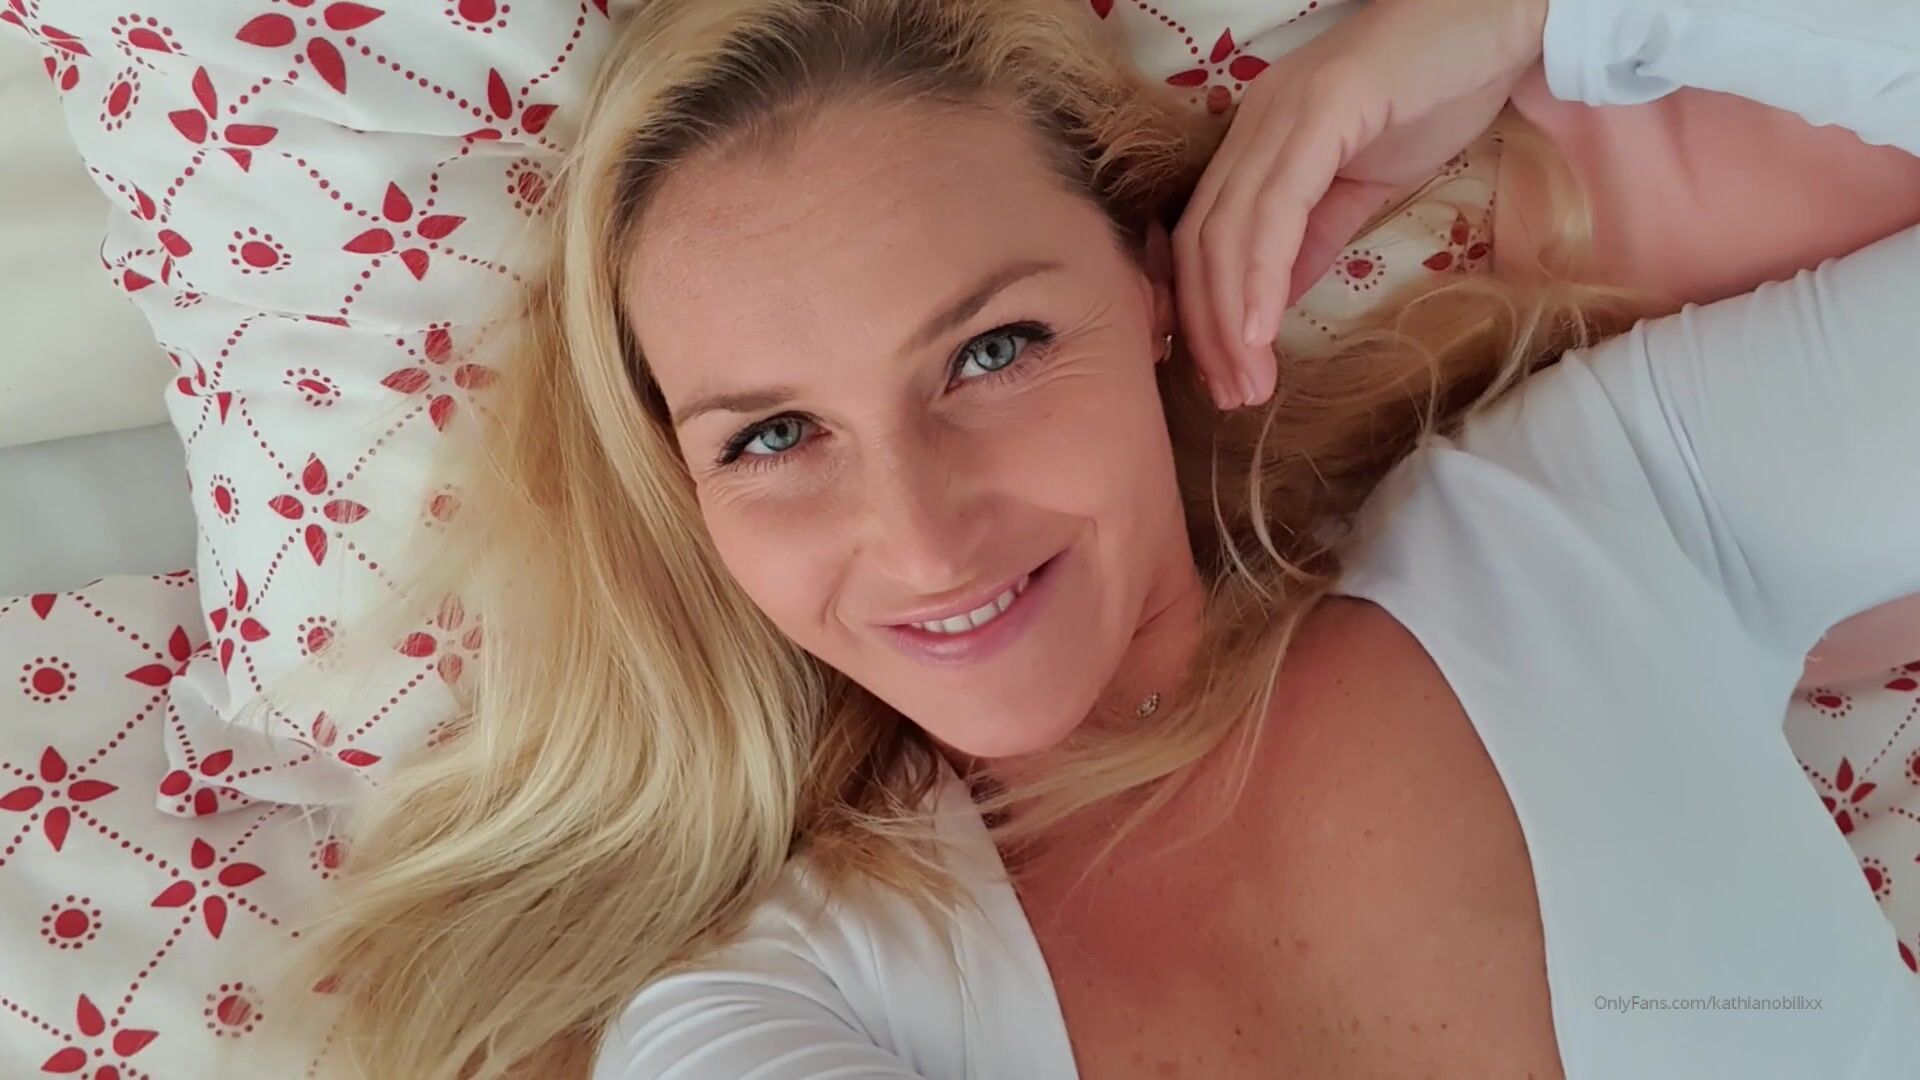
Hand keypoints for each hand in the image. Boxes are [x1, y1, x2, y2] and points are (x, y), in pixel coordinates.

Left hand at [1173, 0, 1549, 408]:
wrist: (1502, 19)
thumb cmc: (1437, 92)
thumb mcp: (1362, 185)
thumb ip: (1312, 240)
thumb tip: (1268, 306)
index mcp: (1257, 143)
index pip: (1205, 239)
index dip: (1203, 314)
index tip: (1221, 378)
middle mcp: (1253, 125)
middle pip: (1201, 242)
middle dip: (1207, 330)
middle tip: (1230, 397)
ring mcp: (1282, 112)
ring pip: (1228, 229)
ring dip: (1229, 317)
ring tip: (1246, 381)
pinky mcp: (1323, 107)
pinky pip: (1277, 202)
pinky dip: (1260, 272)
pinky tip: (1260, 328)